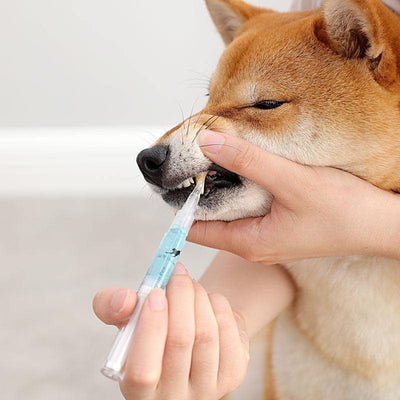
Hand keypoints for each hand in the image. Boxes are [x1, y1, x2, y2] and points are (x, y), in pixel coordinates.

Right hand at [93, 263, 248, 399]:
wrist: (190, 336)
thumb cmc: (154, 329)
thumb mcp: (128, 320)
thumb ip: (113, 307)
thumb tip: (124, 299)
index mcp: (140, 392)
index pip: (143, 372)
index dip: (150, 328)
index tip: (155, 293)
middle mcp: (174, 398)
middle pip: (181, 342)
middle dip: (180, 297)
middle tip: (178, 273)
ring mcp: (209, 388)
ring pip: (207, 333)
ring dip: (198, 297)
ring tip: (189, 283)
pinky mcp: (233, 373)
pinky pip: (228, 329)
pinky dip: (217, 304)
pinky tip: (207, 299)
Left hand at [188, 130, 399, 263]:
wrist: (381, 224)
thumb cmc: (343, 210)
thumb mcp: (291, 181)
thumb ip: (248, 160)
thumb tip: (207, 141)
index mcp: (249, 244)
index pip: (196, 230)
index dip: (179, 206)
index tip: (168, 179)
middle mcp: (253, 245)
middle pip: (210, 221)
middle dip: (197, 193)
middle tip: (188, 162)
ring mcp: (266, 237)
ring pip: (229, 213)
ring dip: (218, 189)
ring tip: (209, 161)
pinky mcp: (279, 226)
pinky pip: (247, 209)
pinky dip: (238, 190)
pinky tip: (239, 170)